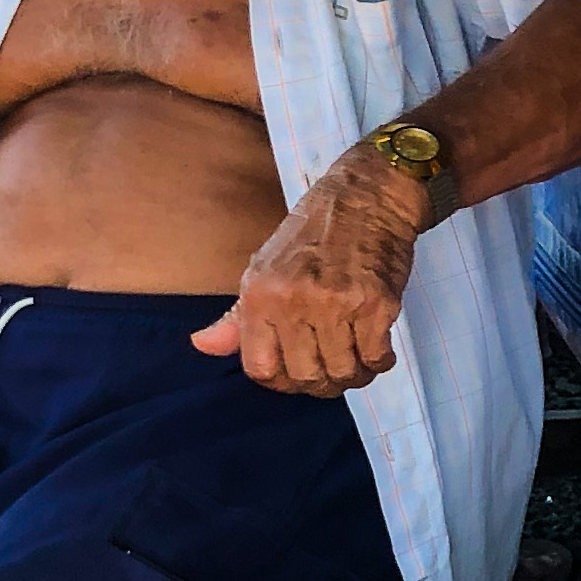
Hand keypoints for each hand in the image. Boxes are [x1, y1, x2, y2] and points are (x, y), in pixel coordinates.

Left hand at [197, 144, 426, 393]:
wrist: (364, 197)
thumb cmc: (311, 235)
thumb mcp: (262, 268)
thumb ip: (236, 317)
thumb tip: (201, 345)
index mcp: (260, 295)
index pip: (261, 369)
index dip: (282, 381)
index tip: (297, 373)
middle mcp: (294, 301)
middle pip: (306, 377)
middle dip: (322, 383)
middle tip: (332, 369)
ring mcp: (337, 304)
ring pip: (343, 372)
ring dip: (353, 375)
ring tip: (356, 359)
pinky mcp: (376, 303)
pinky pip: (376, 357)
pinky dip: (379, 361)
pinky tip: (376, 348)